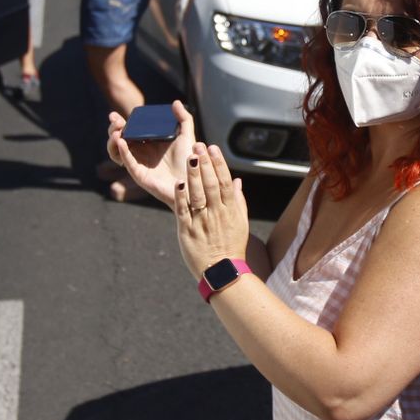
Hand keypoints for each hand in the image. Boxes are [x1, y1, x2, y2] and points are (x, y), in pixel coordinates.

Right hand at [107, 98, 195, 204]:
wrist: (194, 180)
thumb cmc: (190, 160)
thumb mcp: (187, 136)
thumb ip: (183, 118)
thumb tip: (175, 102)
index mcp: (148, 142)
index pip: (129, 130)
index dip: (119, 122)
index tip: (114, 115)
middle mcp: (140, 152)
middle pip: (119, 138)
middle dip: (113, 128)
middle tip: (114, 120)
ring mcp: (138, 163)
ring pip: (117, 151)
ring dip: (113, 141)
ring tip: (117, 132)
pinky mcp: (139, 174)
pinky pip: (127, 162)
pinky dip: (122, 151)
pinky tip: (122, 141)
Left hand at [174, 141, 249, 280]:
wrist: (223, 273)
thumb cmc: (232, 247)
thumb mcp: (241, 223)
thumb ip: (238, 201)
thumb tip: (238, 181)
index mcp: (230, 211)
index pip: (225, 182)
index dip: (219, 164)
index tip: (213, 148)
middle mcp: (217, 214)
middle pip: (211, 184)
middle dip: (204, 163)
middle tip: (198, 146)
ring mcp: (202, 222)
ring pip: (197, 194)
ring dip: (193, 175)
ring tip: (189, 158)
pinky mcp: (187, 231)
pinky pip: (183, 211)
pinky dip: (181, 197)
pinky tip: (178, 183)